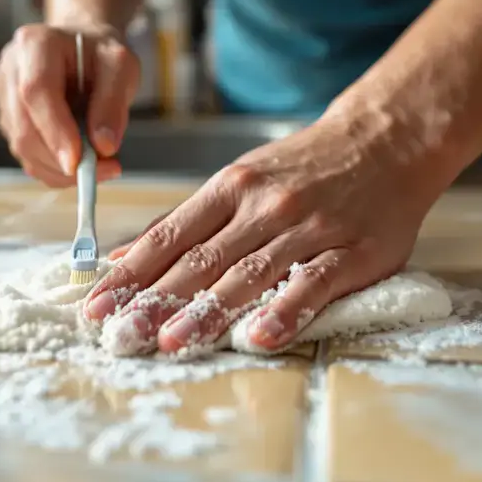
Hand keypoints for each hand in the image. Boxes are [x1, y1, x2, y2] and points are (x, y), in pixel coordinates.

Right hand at [0, 24, 138, 186]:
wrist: (80, 48)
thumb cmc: (100, 54)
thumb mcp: (121, 67)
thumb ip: (114, 102)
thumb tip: (103, 146)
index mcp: (35, 44)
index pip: (36, 91)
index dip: (55, 130)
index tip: (78, 162)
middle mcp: (10, 70)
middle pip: (24, 128)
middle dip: (61, 159)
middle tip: (104, 168)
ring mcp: (3, 97)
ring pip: (23, 148)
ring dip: (61, 167)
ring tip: (100, 160)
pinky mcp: (8, 120)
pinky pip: (27, 155)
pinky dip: (55, 168)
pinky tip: (81, 159)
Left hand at [83, 112, 445, 353]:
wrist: (386, 139)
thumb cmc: (304, 166)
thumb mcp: (240, 179)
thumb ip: (187, 222)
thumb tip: (125, 256)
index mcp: (230, 188)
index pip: (169, 236)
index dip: (130, 273)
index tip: (95, 305)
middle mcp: (263, 206)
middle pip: (201, 260)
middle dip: (154, 300)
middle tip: (119, 335)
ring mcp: (307, 228)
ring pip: (249, 274)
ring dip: (207, 311)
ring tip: (170, 342)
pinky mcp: (351, 251)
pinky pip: (315, 284)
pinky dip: (286, 311)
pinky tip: (259, 337)